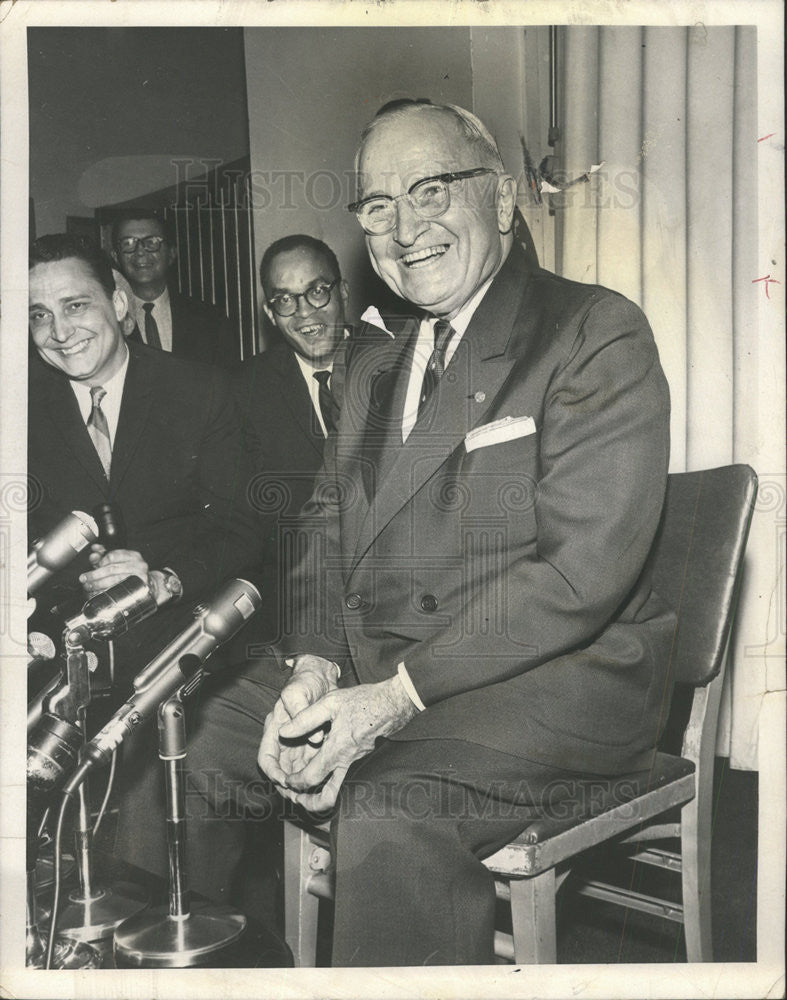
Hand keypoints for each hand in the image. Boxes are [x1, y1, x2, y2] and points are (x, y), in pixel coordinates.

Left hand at [79, 544, 154, 598]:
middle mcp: (139, 565)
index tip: (92, 566)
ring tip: (89, 587)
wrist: (150, 586)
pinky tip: (98, 594)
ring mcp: (141, 578)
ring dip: (98, 585)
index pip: (113, 556)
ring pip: (115, 581)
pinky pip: (119, 592)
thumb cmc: (131, 573)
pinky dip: (106, 593)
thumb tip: (94, 549)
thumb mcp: (120, 561)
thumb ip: (105, 555)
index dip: (100, 562)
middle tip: (84, 579)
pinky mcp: (140, 590)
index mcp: (133, 556)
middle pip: (112, 569)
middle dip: (95, 575)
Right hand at [257, 654, 339, 796]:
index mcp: (275, 727)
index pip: (266, 757)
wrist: (322, 676)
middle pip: (279, 770)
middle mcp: (283, 739)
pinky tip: (322, 785)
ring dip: (299, 786)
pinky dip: (313, 776)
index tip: (284, 782)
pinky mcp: (311, 745)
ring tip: (310, 799)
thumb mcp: (299, 693)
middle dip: (286, 786)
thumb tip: (313, 741)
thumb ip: (302, 715)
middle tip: (299, 799)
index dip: (272, 772)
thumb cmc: (306, 681)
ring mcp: (297, 743)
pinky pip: (309, 765)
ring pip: (294, 771)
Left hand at [274, 676, 417, 811]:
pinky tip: (326, 777)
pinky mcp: (365, 761)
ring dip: (322, 798)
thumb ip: (305, 719)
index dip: (294, 782)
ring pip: (340, 793)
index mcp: (337, 750)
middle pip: (327, 798)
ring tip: (309, 795)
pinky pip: (347, 781)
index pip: (310, 777)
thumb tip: (284, 731)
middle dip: (309, 803)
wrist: (395, 702)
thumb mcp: (330, 703)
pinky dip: (333, 786)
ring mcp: (359, 764)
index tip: (286, 779)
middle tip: (296, 799)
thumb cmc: (364, 700)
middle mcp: (348, 762)